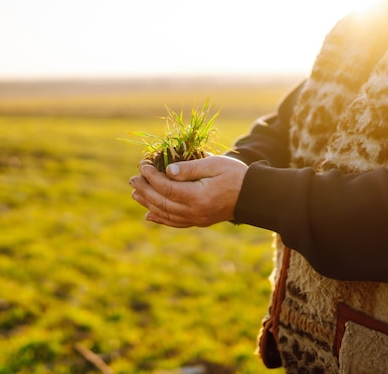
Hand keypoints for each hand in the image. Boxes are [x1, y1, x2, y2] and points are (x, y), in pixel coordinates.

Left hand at [129, 155, 247, 226]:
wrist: (254, 196)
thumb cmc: (235, 175)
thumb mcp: (214, 165)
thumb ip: (189, 168)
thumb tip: (167, 171)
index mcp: (197, 197)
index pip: (166, 187)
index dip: (152, 177)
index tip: (143, 165)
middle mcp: (194, 212)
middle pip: (162, 202)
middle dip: (145, 189)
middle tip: (133, 179)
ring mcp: (196, 219)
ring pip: (165, 213)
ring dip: (148, 203)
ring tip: (135, 193)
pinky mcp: (199, 221)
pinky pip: (175, 222)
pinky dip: (160, 218)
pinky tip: (150, 215)